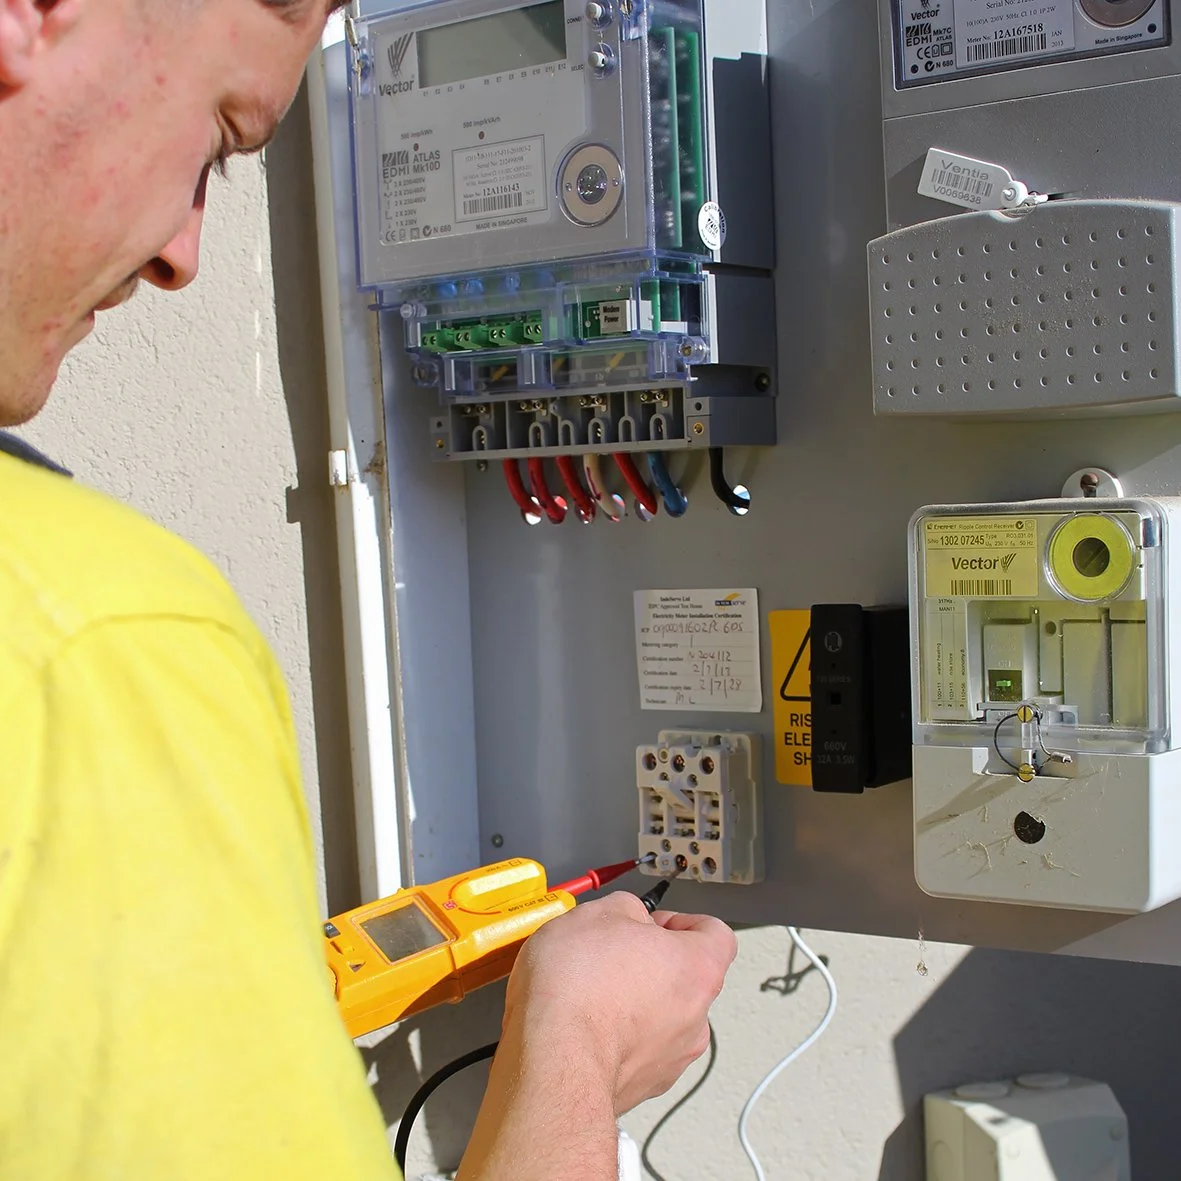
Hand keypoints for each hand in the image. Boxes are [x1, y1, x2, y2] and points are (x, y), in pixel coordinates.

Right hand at [503, 891, 736, 1113]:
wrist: (555, 1059)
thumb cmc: (579, 989)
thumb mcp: (597, 914)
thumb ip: (628, 910)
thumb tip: (628, 920)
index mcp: (697, 968)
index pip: (717, 935)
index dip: (684, 923)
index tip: (653, 924)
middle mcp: (696, 1017)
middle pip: (685, 979)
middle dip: (650, 964)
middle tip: (609, 956)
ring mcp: (672, 1057)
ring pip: (661, 1018)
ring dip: (633, 1004)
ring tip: (589, 994)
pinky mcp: (644, 1085)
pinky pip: (637, 1049)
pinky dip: (617, 1036)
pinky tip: (583, 1026)